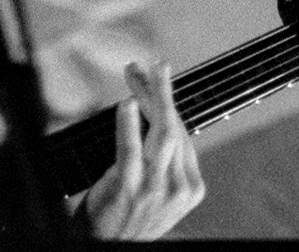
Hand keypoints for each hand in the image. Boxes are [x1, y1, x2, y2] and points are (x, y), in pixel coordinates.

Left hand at [82, 61, 203, 239]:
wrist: (108, 248)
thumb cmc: (129, 217)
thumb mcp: (160, 195)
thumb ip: (165, 164)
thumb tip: (156, 117)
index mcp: (190, 187)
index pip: (184, 134)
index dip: (170, 102)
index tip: (157, 77)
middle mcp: (178, 187)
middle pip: (174, 127)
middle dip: (163, 91)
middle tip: (153, 65)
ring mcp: (155, 189)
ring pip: (160, 132)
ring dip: (148, 97)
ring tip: (137, 73)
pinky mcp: (130, 189)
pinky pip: (132, 149)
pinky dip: (129, 123)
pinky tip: (126, 103)